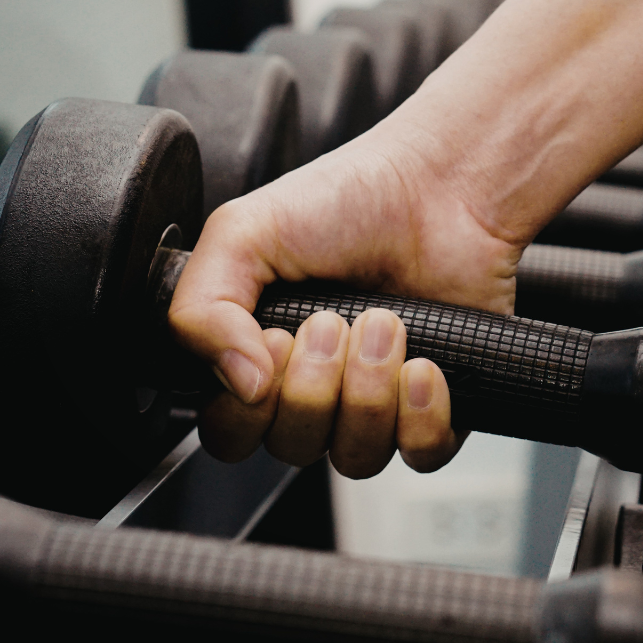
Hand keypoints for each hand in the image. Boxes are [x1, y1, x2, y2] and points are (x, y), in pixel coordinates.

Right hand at [169, 134, 521, 477]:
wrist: (440, 186)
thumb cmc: (349, 200)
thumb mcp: (243, 233)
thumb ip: (202, 308)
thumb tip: (237, 384)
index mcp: (257, 357)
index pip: (230, 433)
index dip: (249, 407)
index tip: (276, 342)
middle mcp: (315, 389)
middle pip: (292, 448)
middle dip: (314, 386)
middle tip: (332, 322)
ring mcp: (375, 402)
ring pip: (356, 456)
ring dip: (369, 390)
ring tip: (385, 323)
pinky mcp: (434, 405)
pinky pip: (422, 451)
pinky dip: (422, 413)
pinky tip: (424, 364)